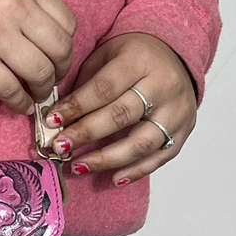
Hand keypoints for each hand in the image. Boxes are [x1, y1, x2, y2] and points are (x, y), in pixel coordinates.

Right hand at [0, 0, 76, 114]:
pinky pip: (11, 90)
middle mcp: (15, 6)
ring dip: (40, 90)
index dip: (65, 48)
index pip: (68, 24)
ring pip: (40, 73)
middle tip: (47, 81)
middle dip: (58, 72)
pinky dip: (19, 102)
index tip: (55, 58)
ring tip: (32, 94)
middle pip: (60, 51)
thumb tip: (49, 45)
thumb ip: (26, 6)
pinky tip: (17, 104)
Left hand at [43, 32, 197, 185]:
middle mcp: (164, 86)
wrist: (173, 56)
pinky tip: (112, 178)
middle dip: (86, 133)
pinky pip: (160, 157)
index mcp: (140, 60)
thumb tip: (57, 118)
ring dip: (106, 159)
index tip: (52, 121)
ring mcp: (177, 111)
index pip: (104, 88)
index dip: (76, 106)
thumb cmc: (131, 57)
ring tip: (77, 166)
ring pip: (141, 142)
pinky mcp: (184, 131)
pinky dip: (135, 171)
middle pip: (121, 115)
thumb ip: (85, 84)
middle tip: (59, 146)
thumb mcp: (105, 56)